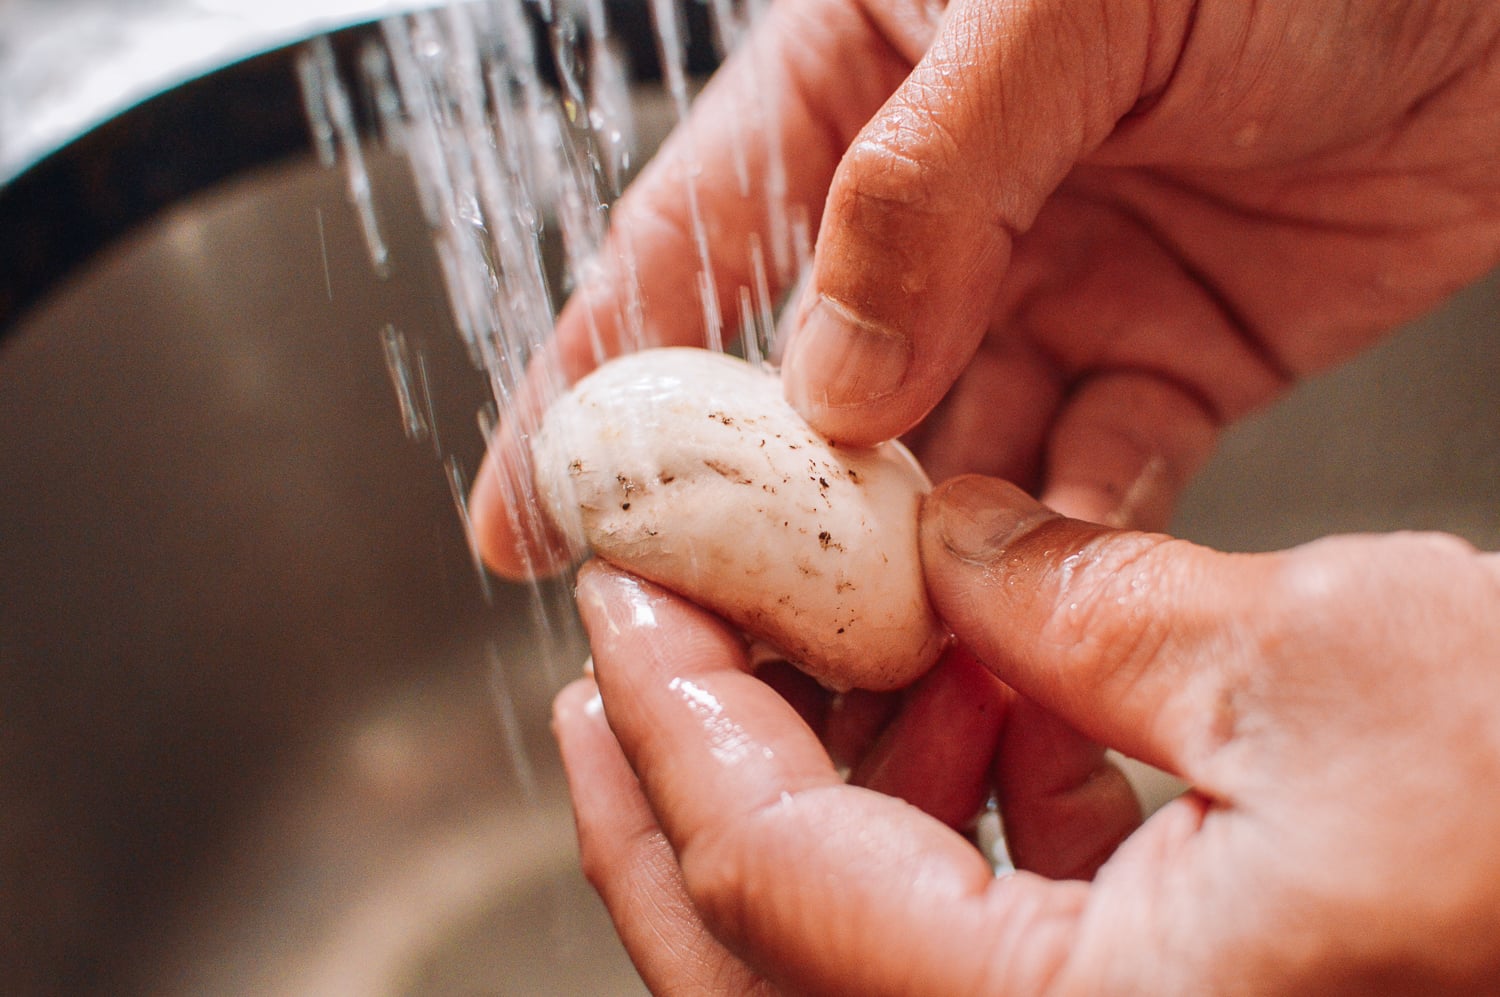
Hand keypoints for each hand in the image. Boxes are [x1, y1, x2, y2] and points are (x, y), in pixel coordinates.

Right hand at [473, 0, 1499, 574]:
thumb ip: (927, 187)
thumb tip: (832, 386)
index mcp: (867, 80)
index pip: (690, 248)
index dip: (599, 390)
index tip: (531, 510)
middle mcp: (947, 202)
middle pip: (814, 396)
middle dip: (766, 527)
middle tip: (718, 642)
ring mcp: (1060, 285)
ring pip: (947, 464)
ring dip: (909, 569)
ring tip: (864, 670)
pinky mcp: (1177, 352)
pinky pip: (1095, 479)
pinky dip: (1058, 553)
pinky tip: (1023, 614)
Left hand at [558, 477, 1499, 993]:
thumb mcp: (1330, 668)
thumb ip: (1089, 606)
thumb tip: (950, 549)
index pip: (765, 879)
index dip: (674, 716)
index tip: (622, 598)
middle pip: (764, 959)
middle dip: (677, 788)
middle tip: (636, 654)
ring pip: (866, 952)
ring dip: (833, 794)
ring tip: (850, 651)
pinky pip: (991, 946)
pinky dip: (961, 830)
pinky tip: (1000, 717)